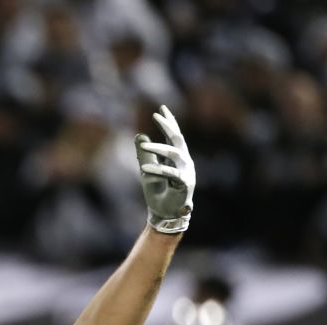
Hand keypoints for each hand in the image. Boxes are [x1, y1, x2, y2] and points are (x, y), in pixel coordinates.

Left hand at [135, 105, 194, 233]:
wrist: (164, 213)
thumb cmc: (158, 192)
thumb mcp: (147, 169)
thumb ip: (144, 155)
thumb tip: (140, 136)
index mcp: (177, 157)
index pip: (174, 135)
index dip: (169, 122)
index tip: (161, 108)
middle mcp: (184, 162)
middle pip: (178, 139)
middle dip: (168, 126)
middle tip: (156, 115)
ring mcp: (186, 172)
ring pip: (174, 154)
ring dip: (158, 148)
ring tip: (143, 146)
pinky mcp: (185, 183)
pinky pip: (171, 174)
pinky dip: (158, 170)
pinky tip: (144, 169)